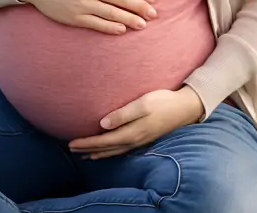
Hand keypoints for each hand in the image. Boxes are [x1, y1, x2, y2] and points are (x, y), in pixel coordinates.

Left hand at [67, 87, 203, 159]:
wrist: (185, 107)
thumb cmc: (163, 102)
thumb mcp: (142, 104)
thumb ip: (122, 114)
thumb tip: (102, 125)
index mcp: (131, 133)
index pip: (103, 141)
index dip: (86, 143)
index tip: (71, 143)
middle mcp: (134, 140)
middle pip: (106, 148)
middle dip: (88, 149)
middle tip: (71, 149)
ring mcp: (140, 141)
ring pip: (114, 151)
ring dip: (98, 152)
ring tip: (84, 154)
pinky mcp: (143, 138)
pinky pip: (121, 149)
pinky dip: (110, 151)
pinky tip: (107, 150)